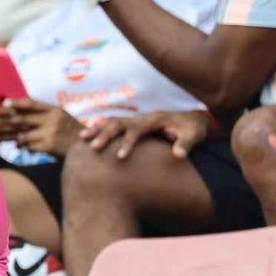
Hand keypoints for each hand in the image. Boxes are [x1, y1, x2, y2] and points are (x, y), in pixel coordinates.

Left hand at [4, 98, 83, 155]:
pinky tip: (21, 147)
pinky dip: (24, 147)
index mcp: (54, 110)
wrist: (86, 148)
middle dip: (7, 121)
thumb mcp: (60, 116)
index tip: (5, 103)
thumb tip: (18, 109)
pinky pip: (29, 147)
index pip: (32, 103)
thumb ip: (43, 113)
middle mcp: (52, 120)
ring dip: (16, 138)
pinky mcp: (49, 147)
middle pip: (23, 120)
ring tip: (12, 139)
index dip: (16, 103)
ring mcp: (51, 134)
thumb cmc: (70, 131)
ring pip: (24, 136)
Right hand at [80, 110, 209, 159]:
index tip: (120, 157)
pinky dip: (99, 128)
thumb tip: (178, 155)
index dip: (127, 143)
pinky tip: (87, 136)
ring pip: (112, 121)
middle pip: (118, 123)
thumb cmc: (192, 129)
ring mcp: (135, 120)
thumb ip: (185, 144)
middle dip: (105, 134)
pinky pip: (113, 124)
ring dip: (97, 129)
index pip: (137, 130)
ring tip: (82, 138)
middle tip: (94, 148)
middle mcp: (141, 118)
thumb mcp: (193, 135)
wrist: (192, 119)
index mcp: (153, 120)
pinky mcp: (132, 125)